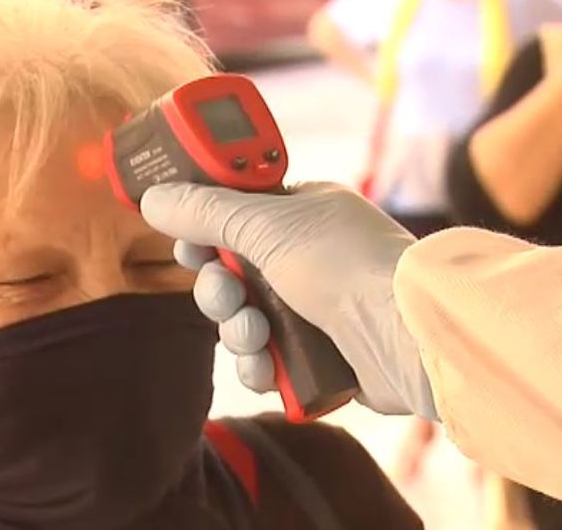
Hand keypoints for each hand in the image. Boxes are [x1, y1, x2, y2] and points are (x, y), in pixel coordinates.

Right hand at [141, 182, 437, 418]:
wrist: (407, 335)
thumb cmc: (347, 264)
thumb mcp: (269, 225)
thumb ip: (206, 212)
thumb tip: (154, 196)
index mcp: (303, 212)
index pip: (236, 214)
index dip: (206, 231)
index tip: (189, 245)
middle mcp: (308, 257)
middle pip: (232, 273)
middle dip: (220, 290)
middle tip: (229, 294)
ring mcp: (315, 308)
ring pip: (244, 321)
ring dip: (238, 330)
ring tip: (258, 334)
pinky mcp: (320, 356)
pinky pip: (267, 361)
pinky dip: (261, 365)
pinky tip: (271, 366)